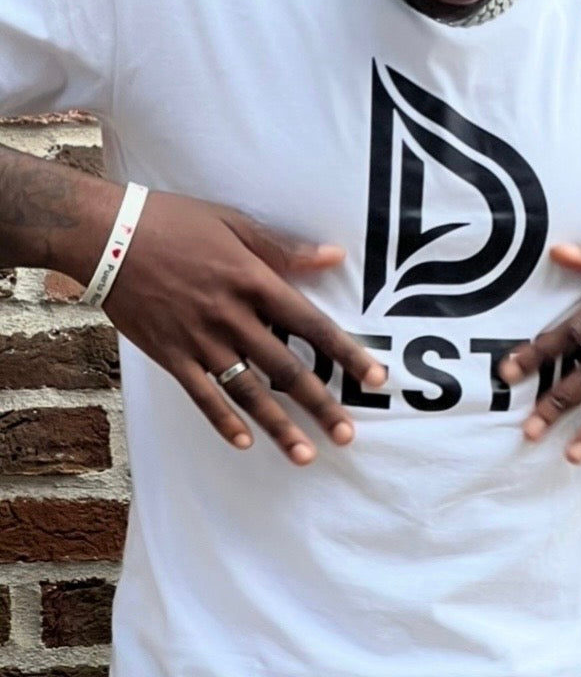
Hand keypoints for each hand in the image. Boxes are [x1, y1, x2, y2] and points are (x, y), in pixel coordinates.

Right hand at [90, 191, 384, 464]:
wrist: (108, 235)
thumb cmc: (175, 222)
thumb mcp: (235, 224)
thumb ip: (284, 249)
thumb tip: (334, 256)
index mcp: (254, 280)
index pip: (312, 324)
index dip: (347, 353)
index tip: (376, 378)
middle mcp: (232, 316)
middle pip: (286, 368)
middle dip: (320, 405)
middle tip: (348, 435)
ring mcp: (200, 339)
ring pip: (248, 391)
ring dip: (278, 426)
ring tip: (305, 455)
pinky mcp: (170, 354)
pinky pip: (201, 396)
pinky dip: (222, 421)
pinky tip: (244, 443)